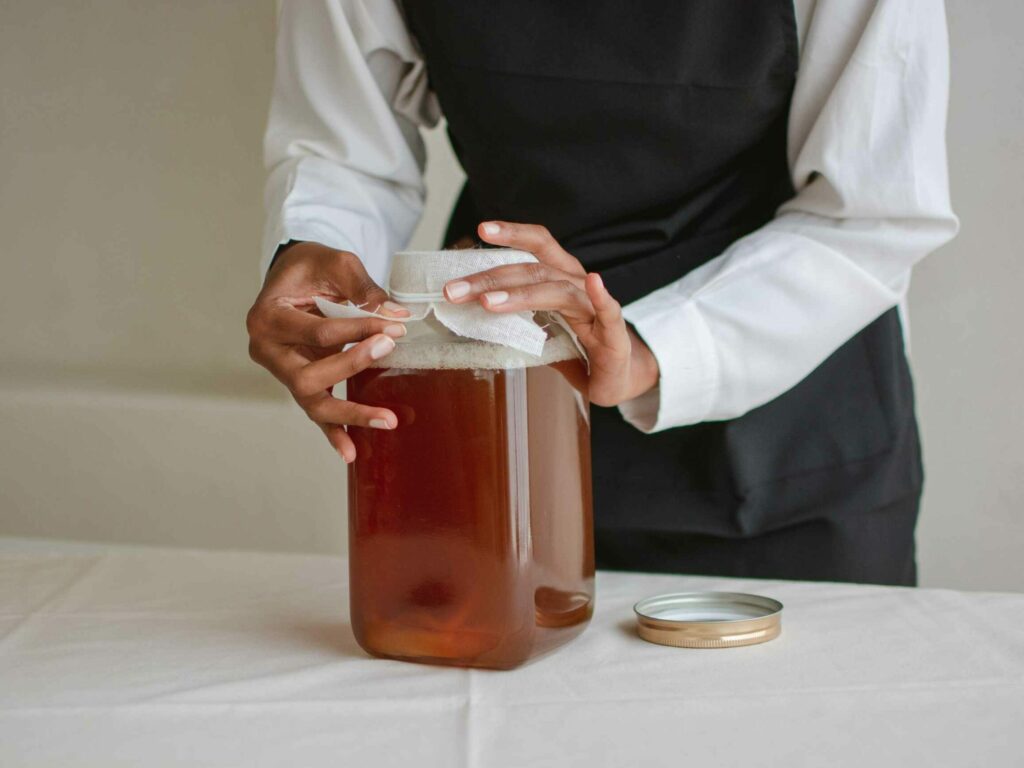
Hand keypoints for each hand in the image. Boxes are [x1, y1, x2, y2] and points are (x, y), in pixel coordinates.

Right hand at [246, 241, 409, 461]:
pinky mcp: (299, 384)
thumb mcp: (335, 263)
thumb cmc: (311, 267)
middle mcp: (267, 351)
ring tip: (387, 420)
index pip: (317, 332)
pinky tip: (352, 452)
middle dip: (352, 365)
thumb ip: (364, 289)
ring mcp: (281, 372)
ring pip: (312, 402)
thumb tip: (397, 318)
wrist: (293, 276)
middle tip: (388, 350)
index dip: (358, 330)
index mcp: (267, 318)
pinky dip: (334, 433)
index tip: (395, 327)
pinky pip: (316, 413)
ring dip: (351, 413)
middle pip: (308, 376)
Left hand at [443, 222, 659, 406]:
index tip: (482, 229)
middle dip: (491, 278)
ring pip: (558, 291)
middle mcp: (578, 286)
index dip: (512, 234)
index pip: (538, 247)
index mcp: (561, 279)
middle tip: (454, 290)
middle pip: (534, 270)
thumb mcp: (540, 333)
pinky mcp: (614, 337)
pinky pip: (610, 312)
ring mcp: (596, 310)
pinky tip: (596, 282)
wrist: (620, 377)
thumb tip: (470, 314)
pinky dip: (603, 297)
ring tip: (488, 302)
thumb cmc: (579, 352)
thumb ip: (514, 322)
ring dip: (521, 294)